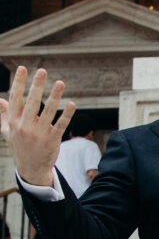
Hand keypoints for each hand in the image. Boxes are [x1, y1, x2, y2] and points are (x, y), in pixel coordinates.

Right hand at [0, 67, 74, 186]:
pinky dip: (67, 115)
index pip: (16, 98)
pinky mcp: (52, 141)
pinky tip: (72, 104)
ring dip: (55, 96)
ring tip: (60, 83)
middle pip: (31, 102)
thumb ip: (4, 115)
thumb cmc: (20, 147)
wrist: (31, 169)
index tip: (23, 68)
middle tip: (42, 71)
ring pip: (48, 112)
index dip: (19, 83)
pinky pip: (60, 125)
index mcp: (14, 122)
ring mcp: (39, 134)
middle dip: (36, 85)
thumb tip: (0, 100)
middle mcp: (25, 127)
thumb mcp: (7, 132)